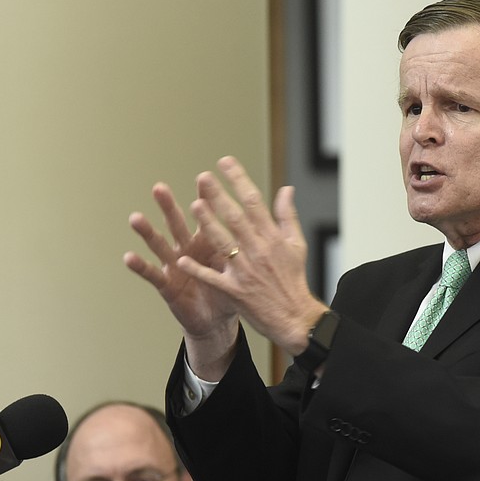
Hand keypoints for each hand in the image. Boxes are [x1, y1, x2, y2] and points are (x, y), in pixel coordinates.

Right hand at [124, 181, 239, 378]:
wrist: (218, 320)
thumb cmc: (231, 289)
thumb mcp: (243, 262)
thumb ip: (251, 238)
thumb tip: (268, 218)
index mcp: (209, 242)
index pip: (206, 216)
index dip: (205, 199)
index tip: (204, 178)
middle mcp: (188, 249)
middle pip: (178, 224)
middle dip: (168, 207)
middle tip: (159, 188)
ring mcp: (175, 266)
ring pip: (160, 245)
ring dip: (148, 232)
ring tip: (136, 218)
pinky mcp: (167, 285)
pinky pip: (152, 275)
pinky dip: (141, 267)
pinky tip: (129, 257)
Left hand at [177, 156, 327, 355]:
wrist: (295, 317)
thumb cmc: (294, 280)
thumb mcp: (297, 245)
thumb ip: (287, 216)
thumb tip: (286, 189)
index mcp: (273, 238)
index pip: (254, 201)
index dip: (238, 180)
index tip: (225, 163)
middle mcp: (259, 251)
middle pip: (236, 218)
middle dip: (219, 196)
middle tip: (203, 177)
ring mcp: (247, 271)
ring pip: (224, 243)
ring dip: (208, 225)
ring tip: (194, 206)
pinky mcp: (236, 291)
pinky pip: (214, 279)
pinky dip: (198, 270)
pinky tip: (182, 260)